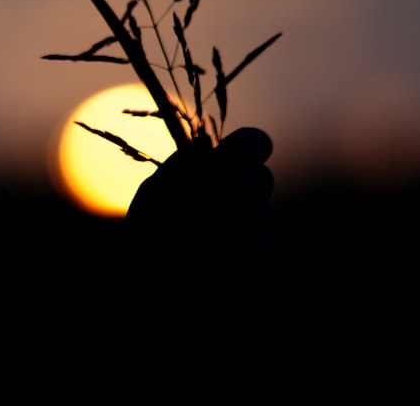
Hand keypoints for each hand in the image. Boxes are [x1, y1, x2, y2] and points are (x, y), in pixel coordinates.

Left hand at [125, 127, 279, 259]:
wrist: (147, 276)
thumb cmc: (148, 229)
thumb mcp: (155, 195)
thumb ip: (182, 168)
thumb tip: (207, 142)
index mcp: (222, 167)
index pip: (255, 143)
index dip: (247, 146)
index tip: (222, 158)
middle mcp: (245, 193)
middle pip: (262, 177)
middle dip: (227, 189)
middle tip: (199, 203)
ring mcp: (256, 225)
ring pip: (267, 212)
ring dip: (227, 223)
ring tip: (196, 237)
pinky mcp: (262, 256)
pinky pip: (272, 246)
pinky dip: (242, 249)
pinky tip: (217, 256)